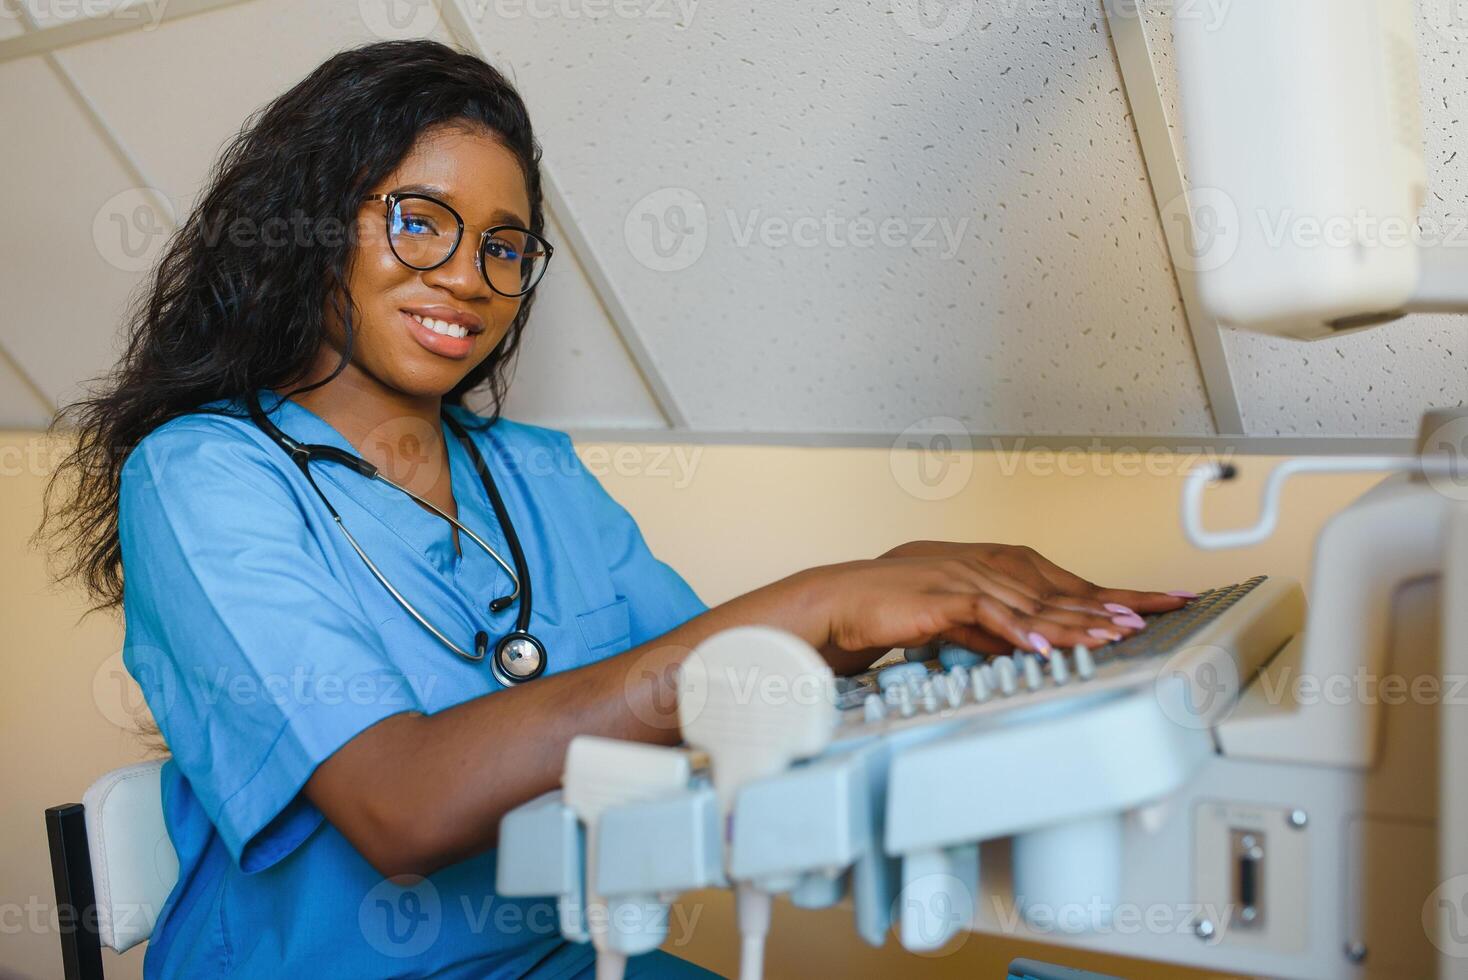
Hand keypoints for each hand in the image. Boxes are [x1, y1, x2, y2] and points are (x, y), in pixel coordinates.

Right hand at [880, 540, 1191, 623]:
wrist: (842, 599)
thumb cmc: (894, 609)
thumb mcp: (957, 623)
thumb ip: (996, 631)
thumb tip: (1032, 648)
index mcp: (995, 570)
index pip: (1066, 585)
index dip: (1111, 596)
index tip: (1154, 604)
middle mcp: (989, 569)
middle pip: (1061, 591)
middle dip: (1112, 604)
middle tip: (1158, 612)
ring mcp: (968, 580)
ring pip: (1033, 604)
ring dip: (1077, 622)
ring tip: (1116, 634)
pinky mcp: (944, 597)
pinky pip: (989, 615)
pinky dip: (1018, 632)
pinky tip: (1043, 646)